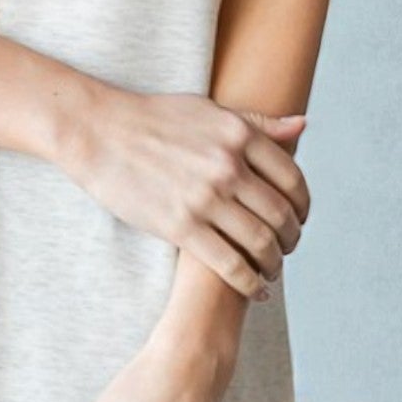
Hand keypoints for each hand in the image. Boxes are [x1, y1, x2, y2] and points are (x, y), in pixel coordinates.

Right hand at [51, 86, 309, 299]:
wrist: (99, 132)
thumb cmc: (152, 119)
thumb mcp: (208, 111)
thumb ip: (257, 122)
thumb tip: (302, 126)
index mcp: (238, 136)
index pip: (292, 180)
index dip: (303, 206)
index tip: (299, 219)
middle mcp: (228, 166)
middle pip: (281, 215)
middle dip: (291, 239)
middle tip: (286, 249)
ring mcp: (205, 197)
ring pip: (262, 243)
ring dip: (274, 264)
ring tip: (270, 270)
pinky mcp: (181, 226)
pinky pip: (231, 264)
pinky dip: (251, 283)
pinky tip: (256, 290)